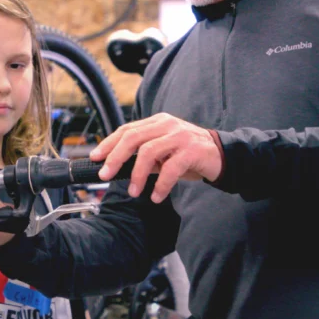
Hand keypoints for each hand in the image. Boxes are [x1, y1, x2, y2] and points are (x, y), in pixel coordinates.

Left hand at [90, 113, 222, 203]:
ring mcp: (179, 136)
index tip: (95, 158)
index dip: (108, 143)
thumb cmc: (189, 155)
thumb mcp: (163, 154)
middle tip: (105, 175)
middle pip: (133, 137)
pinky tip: (156, 196)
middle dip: (115, 157)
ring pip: (149, 152)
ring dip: (137, 175)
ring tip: (134, 192)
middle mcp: (166, 125)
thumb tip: (117, 168)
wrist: (223, 155)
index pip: (127, 130)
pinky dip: (160, 185)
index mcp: (157, 122)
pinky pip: (171, 168)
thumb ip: (143, 158)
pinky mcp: (192, 150)